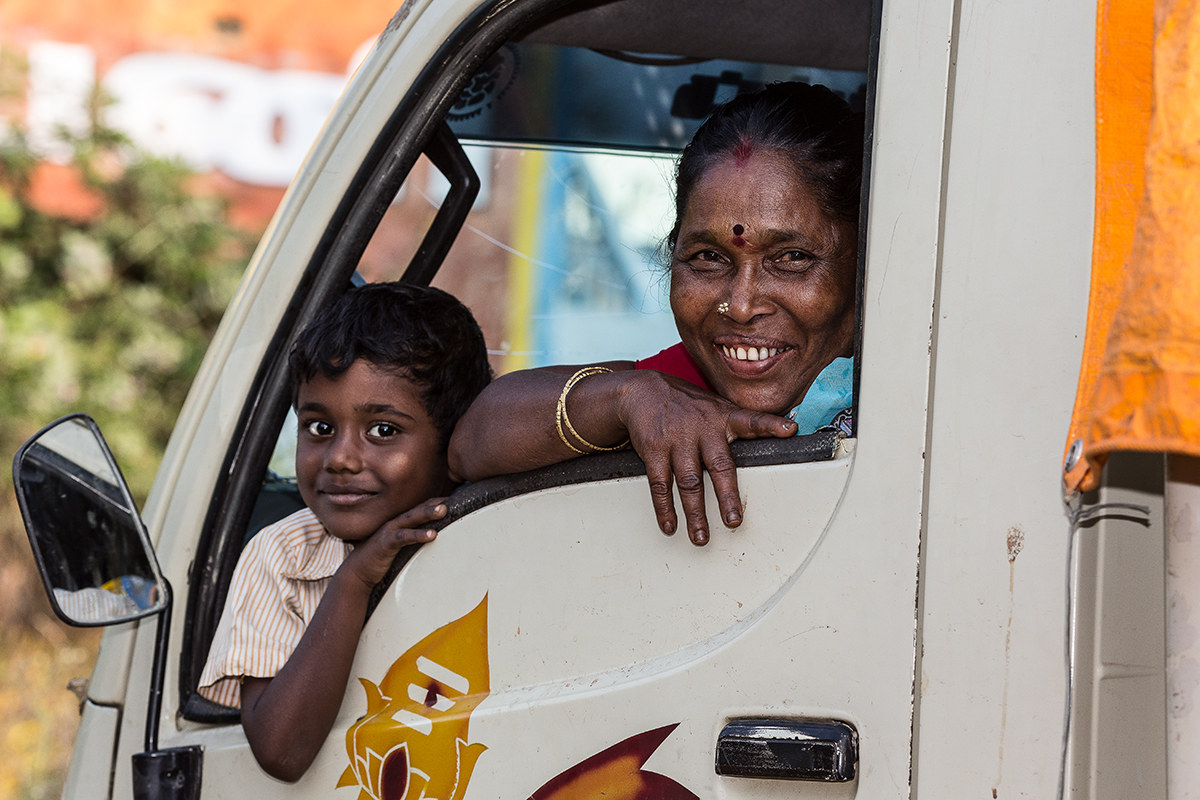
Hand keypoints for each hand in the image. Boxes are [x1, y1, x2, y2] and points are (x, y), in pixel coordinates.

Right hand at [341, 497, 446, 587]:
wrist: (357, 571)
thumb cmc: (379, 557)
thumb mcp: (397, 546)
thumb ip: (411, 539)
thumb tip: (431, 538)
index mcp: (398, 522)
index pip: (419, 509)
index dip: (434, 503)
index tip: (452, 498)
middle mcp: (394, 523)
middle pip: (417, 510)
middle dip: (434, 503)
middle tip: (452, 499)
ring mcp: (389, 531)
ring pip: (411, 519)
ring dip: (428, 513)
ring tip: (444, 510)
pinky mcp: (386, 543)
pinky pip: (404, 537)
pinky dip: (418, 535)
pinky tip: (431, 534)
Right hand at [617, 373, 795, 545]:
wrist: (643, 391)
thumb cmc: (687, 406)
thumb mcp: (716, 407)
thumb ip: (740, 425)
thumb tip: (781, 437)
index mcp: (724, 417)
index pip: (752, 420)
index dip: (771, 425)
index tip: (789, 430)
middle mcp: (703, 428)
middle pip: (719, 465)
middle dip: (727, 495)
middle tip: (734, 521)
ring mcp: (678, 439)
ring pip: (689, 482)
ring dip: (695, 513)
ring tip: (701, 537)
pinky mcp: (655, 449)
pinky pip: (661, 483)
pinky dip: (665, 507)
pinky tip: (670, 524)